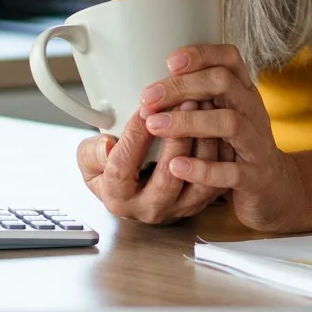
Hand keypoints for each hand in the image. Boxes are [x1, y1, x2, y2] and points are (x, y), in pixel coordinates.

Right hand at [76, 100, 230, 224]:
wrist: (137, 191)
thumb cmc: (112, 170)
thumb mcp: (90, 161)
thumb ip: (92, 152)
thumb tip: (106, 145)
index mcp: (118, 198)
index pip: (122, 169)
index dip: (133, 137)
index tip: (143, 108)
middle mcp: (149, 209)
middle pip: (167, 179)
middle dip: (177, 138)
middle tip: (184, 102)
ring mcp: (178, 208)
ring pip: (198, 182)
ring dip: (205, 142)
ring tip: (206, 107)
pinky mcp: (202, 202)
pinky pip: (217, 181)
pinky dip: (221, 152)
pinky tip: (220, 125)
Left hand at [138, 44, 311, 232]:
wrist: (276, 189)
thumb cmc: (238, 147)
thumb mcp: (225, 114)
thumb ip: (200, 95)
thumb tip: (153, 83)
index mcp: (244, 93)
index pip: (230, 58)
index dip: (201, 55)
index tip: (170, 62)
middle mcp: (253, 112)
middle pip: (224, 83)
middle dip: (182, 87)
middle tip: (148, 98)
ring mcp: (257, 144)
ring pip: (229, 122)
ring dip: (188, 122)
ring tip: (154, 126)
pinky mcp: (256, 177)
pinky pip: (231, 171)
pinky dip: (203, 168)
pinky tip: (176, 166)